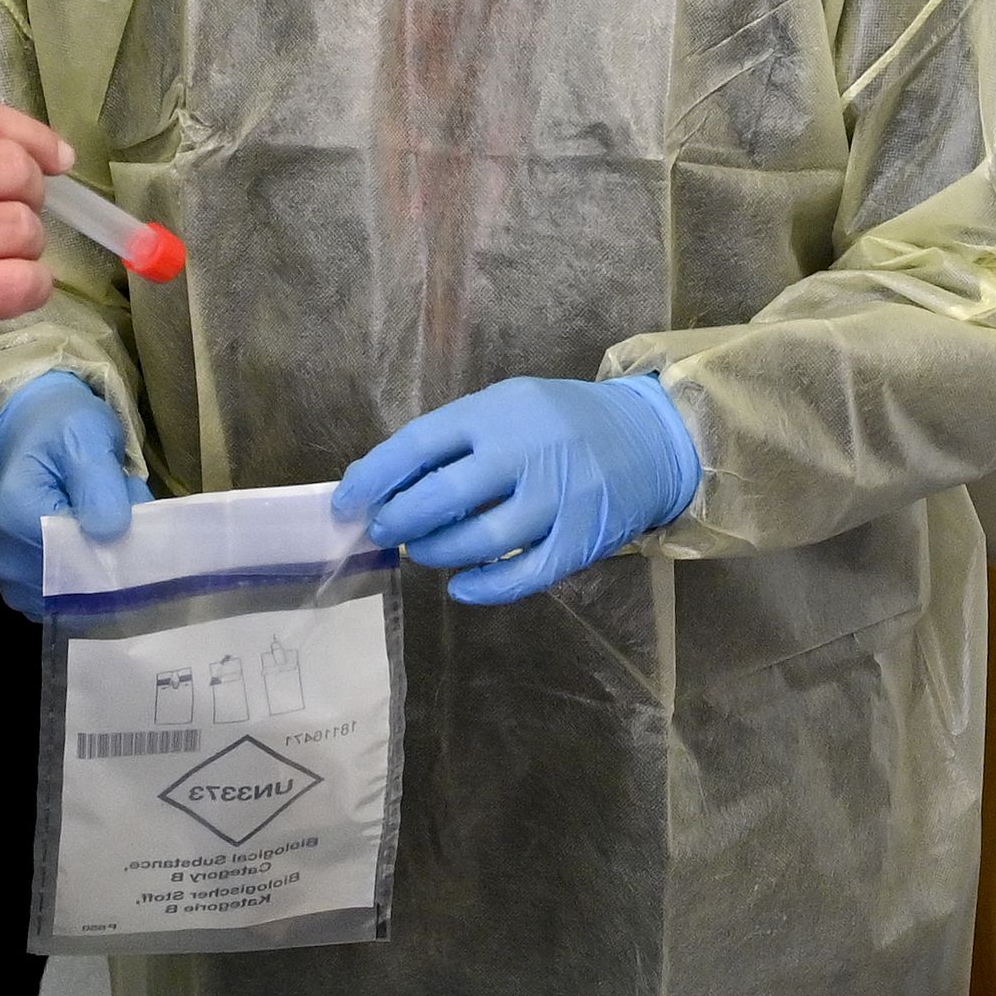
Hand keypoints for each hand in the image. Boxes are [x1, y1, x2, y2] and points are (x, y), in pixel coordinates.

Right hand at [0, 371, 149, 618]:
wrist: (37, 430)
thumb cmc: (63, 429)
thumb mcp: (87, 437)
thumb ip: (98, 483)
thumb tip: (109, 532)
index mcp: (18, 515)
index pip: (78, 558)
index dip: (116, 551)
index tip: (141, 529)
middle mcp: (7, 555)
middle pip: (76, 585)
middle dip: (112, 560)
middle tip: (130, 521)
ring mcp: (12, 576)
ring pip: (74, 598)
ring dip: (102, 571)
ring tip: (109, 528)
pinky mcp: (21, 586)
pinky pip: (64, 604)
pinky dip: (87, 586)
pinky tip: (95, 549)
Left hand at [333, 374, 702, 605]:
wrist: (650, 438)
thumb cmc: (561, 421)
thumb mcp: (507, 407)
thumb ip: (453, 440)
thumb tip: (382, 482)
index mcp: (498, 411)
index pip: (418, 444)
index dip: (374, 477)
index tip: (345, 503)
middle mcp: (525, 452)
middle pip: (442, 497)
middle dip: (399, 521)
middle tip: (384, 531)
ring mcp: (556, 498)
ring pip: (478, 540)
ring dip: (436, 552)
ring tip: (421, 550)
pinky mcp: (580, 540)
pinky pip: (522, 575)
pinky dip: (484, 588)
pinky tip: (462, 586)